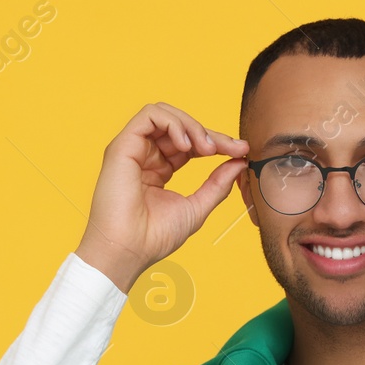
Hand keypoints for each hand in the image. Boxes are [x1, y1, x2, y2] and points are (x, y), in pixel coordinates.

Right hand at [76, 102, 249, 292]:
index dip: (217, 143)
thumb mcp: (197, 207)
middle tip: (230, 148)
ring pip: (164, 114)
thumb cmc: (155, 237)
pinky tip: (187, 146)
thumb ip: (217, 184)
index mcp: (159, 169)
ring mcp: (133, 149)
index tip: (241, 151)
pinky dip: (173, 123)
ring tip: (206, 149)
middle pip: (179, 126)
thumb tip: (238, 162)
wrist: (128, 250)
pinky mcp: (123, 146)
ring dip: (191, 125)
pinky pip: (150, 115)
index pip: (190, 144)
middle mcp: (145, 156)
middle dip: (209, 133)